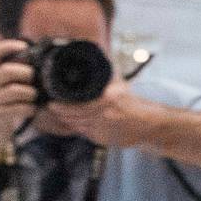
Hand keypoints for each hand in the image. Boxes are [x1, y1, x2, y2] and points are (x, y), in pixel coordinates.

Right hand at [0, 40, 38, 163]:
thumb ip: (8, 76)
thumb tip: (34, 64)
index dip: (8, 46)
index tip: (25, 46)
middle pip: (7, 70)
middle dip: (26, 73)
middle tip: (34, 79)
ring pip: (14, 90)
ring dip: (30, 93)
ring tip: (33, 97)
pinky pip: (18, 108)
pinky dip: (29, 108)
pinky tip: (31, 110)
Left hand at [34, 79, 155, 150]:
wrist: (150, 125)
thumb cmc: (135, 105)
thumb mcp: (121, 87)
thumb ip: (106, 78)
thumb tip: (94, 62)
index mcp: (109, 99)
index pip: (78, 103)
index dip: (62, 105)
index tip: (52, 101)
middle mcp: (104, 114)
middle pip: (74, 115)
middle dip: (60, 112)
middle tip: (50, 107)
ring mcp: (103, 127)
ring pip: (77, 124)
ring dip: (66, 120)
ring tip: (57, 114)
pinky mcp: (103, 138)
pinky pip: (84, 132)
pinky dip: (76, 127)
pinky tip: (73, 122)